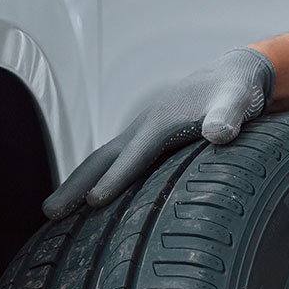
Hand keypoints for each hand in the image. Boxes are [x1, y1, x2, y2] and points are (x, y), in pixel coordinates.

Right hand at [43, 47, 274, 218]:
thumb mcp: (238, 100)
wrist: (231, 76)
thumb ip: (229, 115)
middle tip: (50, 212)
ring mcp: (141, 135)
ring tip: (54, 213)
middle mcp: (144, 128)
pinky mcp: (146, 142)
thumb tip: (220, 134)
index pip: (134, 156)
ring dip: (77, 185)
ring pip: (102, 162)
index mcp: (161, 121)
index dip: (116, 178)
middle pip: (102, 159)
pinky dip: (95, 180)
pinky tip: (87, 204)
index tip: (95, 201)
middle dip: (76, 184)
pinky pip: (114, 163)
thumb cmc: (235, 90)